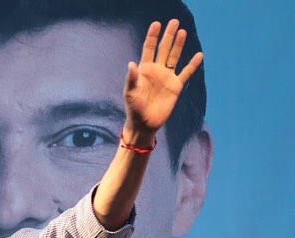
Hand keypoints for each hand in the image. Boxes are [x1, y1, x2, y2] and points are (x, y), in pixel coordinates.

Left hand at [123, 19, 203, 138]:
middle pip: (164, 49)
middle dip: (168, 36)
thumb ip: (131, 78)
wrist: (145, 123)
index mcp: (144, 70)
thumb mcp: (130, 93)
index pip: (149, 49)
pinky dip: (193, 64)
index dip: (152, 36)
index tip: (157, 24)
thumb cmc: (134, 108)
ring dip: (179, 45)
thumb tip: (131, 63)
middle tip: (174, 21)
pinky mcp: (176, 86)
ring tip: (183, 31)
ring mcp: (167, 77)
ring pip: (174, 57)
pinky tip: (199, 55)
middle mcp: (157, 71)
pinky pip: (186, 73)